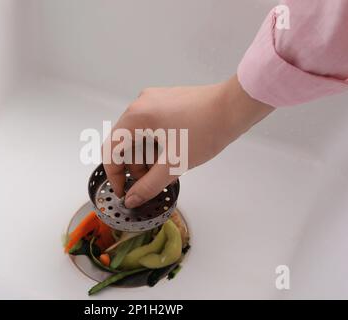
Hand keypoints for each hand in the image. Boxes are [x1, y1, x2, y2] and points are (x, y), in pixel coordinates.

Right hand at [103, 75, 273, 207]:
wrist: (235, 107)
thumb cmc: (206, 131)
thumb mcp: (174, 164)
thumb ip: (149, 185)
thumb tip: (131, 199)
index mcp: (136, 116)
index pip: (111, 151)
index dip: (114, 176)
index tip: (125, 192)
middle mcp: (140, 104)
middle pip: (125, 143)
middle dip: (134, 167)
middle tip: (150, 184)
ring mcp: (154, 100)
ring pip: (139, 135)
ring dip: (146, 157)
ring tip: (165, 172)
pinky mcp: (166, 101)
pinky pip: (151, 126)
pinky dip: (155, 144)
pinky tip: (171, 156)